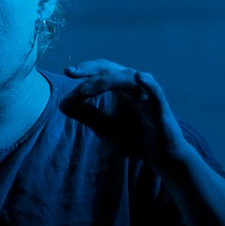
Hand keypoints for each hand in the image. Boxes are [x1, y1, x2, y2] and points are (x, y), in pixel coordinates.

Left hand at [59, 60, 188, 163]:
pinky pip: (156, 93)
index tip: (66, 76)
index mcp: (120, 89)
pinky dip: (149, 85)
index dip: (83, 73)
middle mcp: (134, 87)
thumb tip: (63, 104)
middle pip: (111, 68)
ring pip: (128, 78)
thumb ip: (86, 115)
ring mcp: (148, 95)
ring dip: (106, 81)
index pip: (100, 74)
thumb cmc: (135, 138)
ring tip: (86, 90)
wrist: (161, 157)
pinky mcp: (161, 109)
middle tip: (71, 72)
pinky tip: (140, 78)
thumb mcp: (104, 127)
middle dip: (90, 68)